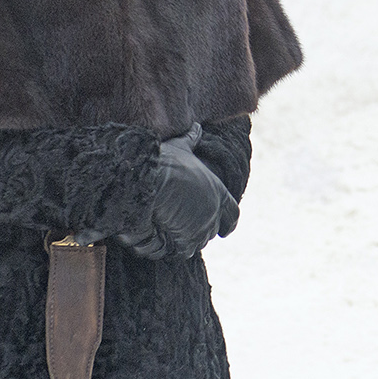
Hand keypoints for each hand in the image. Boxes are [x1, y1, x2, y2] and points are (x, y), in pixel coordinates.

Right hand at [75, 124, 239, 258]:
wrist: (145, 180)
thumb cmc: (161, 162)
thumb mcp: (180, 148)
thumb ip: (191, 140)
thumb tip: (197, 127)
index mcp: (218, 192)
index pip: (232, 214)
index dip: (227, 222)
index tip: (224, 230)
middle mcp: (213, 213)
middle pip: (209, 231)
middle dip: (196, 230)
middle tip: (176, 223)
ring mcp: (200, 230)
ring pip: (192, 242)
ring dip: (179, 239)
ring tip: (162, 227)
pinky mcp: (183, 243)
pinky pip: (176, 251)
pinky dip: (165, 246)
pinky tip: (154, 235)